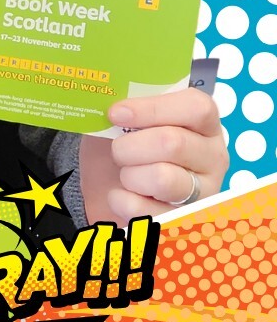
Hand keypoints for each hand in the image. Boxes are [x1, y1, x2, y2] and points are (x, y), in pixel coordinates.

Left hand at [92, 89, 227, 222]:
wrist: (109, 185)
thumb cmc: (123, 142)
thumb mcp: (124, 118)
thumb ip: (126, 104)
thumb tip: (109, 101)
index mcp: (203, 123)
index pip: (196, 107)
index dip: (152, 108)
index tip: (115, 113)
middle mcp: (213, 156)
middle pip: (172, 143)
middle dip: (129, 146)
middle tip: (117, 150)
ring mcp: (205, 192)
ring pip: (163, 178)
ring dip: (129, 174)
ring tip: (125, 173)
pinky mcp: (184, 220)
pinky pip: (146, 210)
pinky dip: (121, 200)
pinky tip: (121, 194)